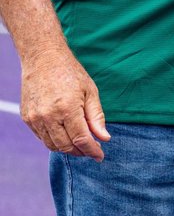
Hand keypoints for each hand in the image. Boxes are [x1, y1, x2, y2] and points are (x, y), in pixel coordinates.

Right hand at [21, 45, 109, 159]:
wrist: (44, 60)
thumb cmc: (71, 73)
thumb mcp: (90, 91)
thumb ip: (96, 117)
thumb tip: (104, 138)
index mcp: (68, 108)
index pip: (81, 139)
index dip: (92, 151)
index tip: (100, 156)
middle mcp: (49, 116)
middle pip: (66, 146)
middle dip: (80, 152)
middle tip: (91, 151)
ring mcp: (35, 119)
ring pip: (52, 145)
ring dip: (67, 149)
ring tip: (80, 146)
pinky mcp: (27, 119)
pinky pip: (42, 138)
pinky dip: (54, 141)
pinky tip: (65, 136)